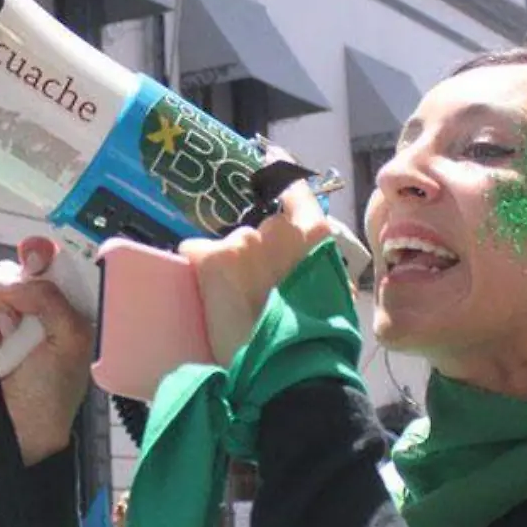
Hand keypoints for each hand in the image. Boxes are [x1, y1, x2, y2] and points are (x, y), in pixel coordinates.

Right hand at [0, 236, 93, 468]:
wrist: (18, 433)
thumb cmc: (52, 390)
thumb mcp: (70, 341)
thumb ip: (50, 300)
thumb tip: (12, 280)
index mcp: (55, 306)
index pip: (44, 263)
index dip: (36, 252)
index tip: (31, 257)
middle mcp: (23, 309)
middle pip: (3, 273)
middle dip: (5, 294)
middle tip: (12, 326)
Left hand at [178, 181, 332, 364]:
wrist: (290, 370)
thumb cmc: (319, 341)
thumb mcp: (332, 293)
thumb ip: (317, 267)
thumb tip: (305, 266)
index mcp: (316, 237)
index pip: (295, 188)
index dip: (279, 169)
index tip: (269, 156)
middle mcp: (278, 230)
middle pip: (254, 230)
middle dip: (247, 254)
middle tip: (249, 292)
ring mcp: (243, 242)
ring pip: (224, 247)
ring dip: (223, 269)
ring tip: (231, 307)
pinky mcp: (213, 258)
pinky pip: (194, 253)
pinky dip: (196, 271)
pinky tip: (208, 301)